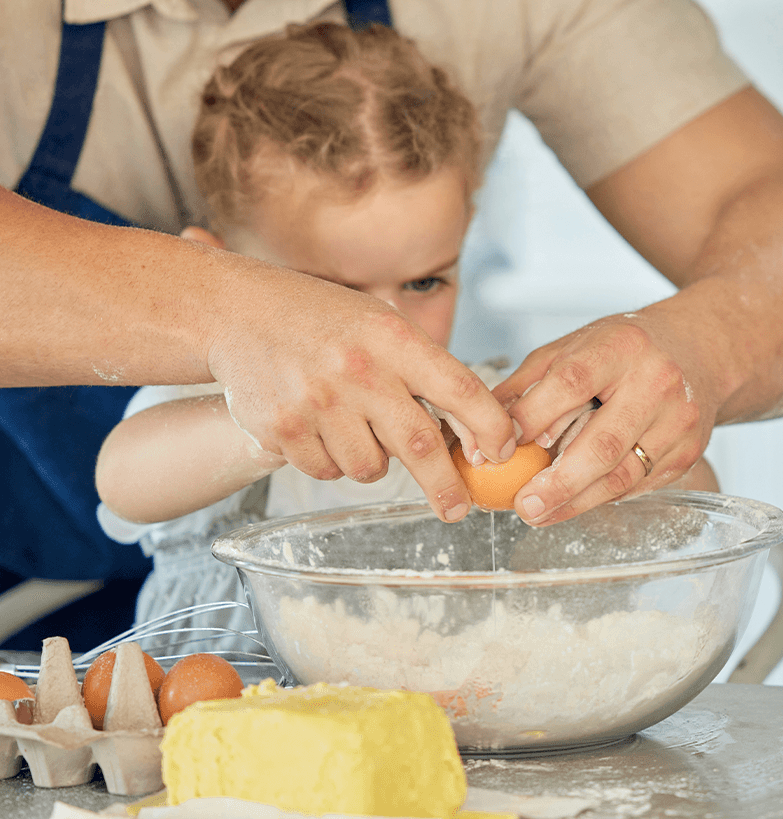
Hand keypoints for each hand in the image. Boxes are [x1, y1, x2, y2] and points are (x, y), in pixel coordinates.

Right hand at [205, 257, 514, 522]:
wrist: (240, 313)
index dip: (490, 428)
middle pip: (421, 446)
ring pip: (371, 468)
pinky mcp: (283, 430)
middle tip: (457, 508)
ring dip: (375, 461)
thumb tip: (470, 435)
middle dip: (446, 487)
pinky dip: (334, 460)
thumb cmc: (325, 321)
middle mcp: (359, 371)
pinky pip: (328, 471)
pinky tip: (320, 425)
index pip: (460, 389)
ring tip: (356, 425)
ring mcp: (318, 403)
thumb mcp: (382, 324)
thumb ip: (424, 372)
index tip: (503, 452)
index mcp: (394, 338)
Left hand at [492, 307, 712, 524]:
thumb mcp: (572, 347)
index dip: (532, 419)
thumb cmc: (623, 349)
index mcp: (620, 346)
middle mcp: (656, 381)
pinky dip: (602, 498)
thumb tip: (478, 430)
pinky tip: (574, 503)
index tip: (498, 449)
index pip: (571, 384)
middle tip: (522, 505)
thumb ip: (527, 385)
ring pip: (622, 474)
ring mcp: (678, 420)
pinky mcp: (689, 452)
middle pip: (602, 442)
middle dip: (558, 482)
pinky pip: (639, 486)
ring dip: (576, 502)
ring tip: (539, 513)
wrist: (697, 351)